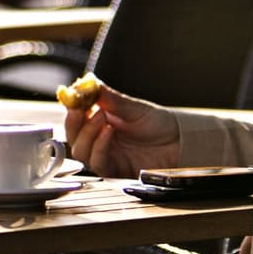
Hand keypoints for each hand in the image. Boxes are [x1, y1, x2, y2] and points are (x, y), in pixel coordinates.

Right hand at [61, 83, 180, 177]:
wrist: (180, 142)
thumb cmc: (159, 124)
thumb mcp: (133, 107)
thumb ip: (109, 98)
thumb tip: (88, 82)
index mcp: (101, 122)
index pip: (76, 118)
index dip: (71, 110)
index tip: (72, 99)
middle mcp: (100, 140)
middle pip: (73, 137)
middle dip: (74, 123)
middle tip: (82, 110)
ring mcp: (107, 156)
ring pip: (81, 152)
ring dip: (87, 134)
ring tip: (102, 118)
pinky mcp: (116, 170)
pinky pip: (98, 163)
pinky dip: (99, 147)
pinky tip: (108, 132)